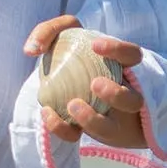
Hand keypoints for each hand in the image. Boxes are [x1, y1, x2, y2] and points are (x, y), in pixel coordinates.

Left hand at [23, 14, 146, 149]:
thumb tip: (33, 49)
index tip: (95, 45)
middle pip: (133, 101)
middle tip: (95, 84)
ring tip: (72, 104)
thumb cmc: (67, 56)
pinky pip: (76, 135)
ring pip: (111, 128)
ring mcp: (103, 117)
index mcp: (118, 68)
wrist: (59, 84)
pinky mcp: (79, 131)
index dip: (119, 50)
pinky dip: (61, 127)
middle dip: (116, 95)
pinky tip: (46, 112)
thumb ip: (49, 32)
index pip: (132, 56)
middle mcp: (119, 94)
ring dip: (93, 119)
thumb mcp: (61, 35)